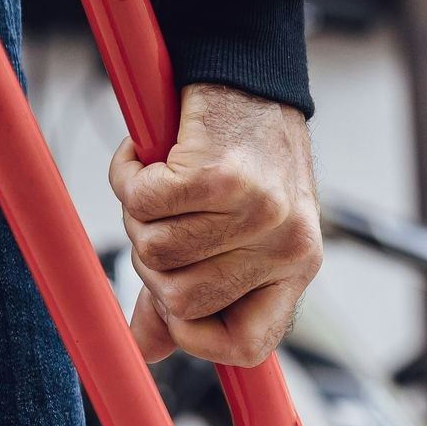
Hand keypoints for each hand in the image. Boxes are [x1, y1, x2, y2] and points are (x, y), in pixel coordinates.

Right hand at [109, 83, 322, 366]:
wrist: (247, 75)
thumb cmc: (241, 156)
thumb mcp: (233, 231)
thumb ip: (191, 292)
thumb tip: (147, 350)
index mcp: (296, 270)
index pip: (249, 346)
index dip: (197, 340)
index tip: (171, 308)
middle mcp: (286, 247)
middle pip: (182, 301)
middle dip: (152, 262)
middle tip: (161, 217)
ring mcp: (258, 214)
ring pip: (156, 251)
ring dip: (139, 214)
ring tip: (162, 179)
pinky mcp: (220, 177)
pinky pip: (143, 204)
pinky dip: (130, 176)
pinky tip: (149, 155)